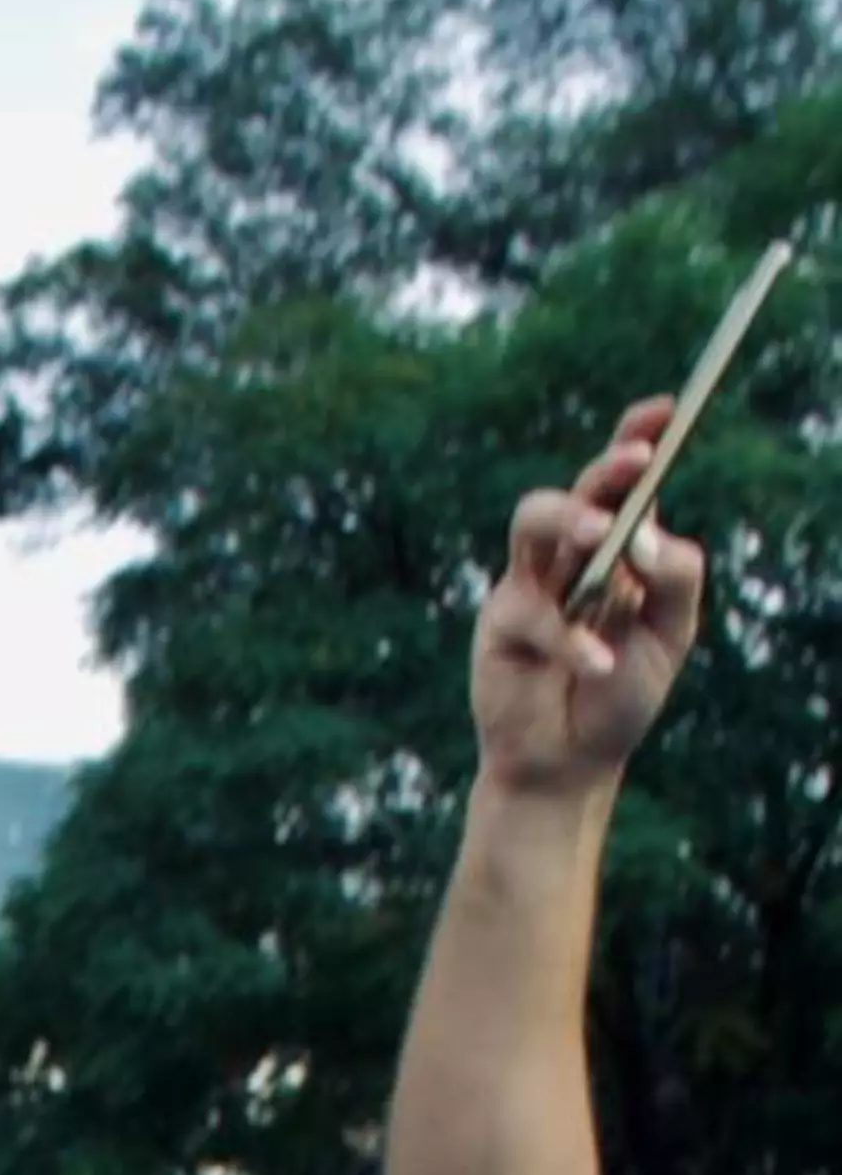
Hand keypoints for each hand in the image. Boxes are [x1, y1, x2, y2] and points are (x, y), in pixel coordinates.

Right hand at [473, 409, 705, 803]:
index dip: (639, 435)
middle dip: (606, 469)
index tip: (667, 409)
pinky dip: (573, 640)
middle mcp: (569, 554)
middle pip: (579, 488)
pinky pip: (534, 616)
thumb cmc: (620, 697)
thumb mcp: (672, 635)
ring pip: (532, 521)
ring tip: (603, 534)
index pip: (625, 479)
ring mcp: (529, 585)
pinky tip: (600, 665)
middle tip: (638, 461)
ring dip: (570, 516)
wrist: (568, 765)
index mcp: (617, 546)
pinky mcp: (499, 626)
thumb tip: (648, 533)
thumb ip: (676, 578)